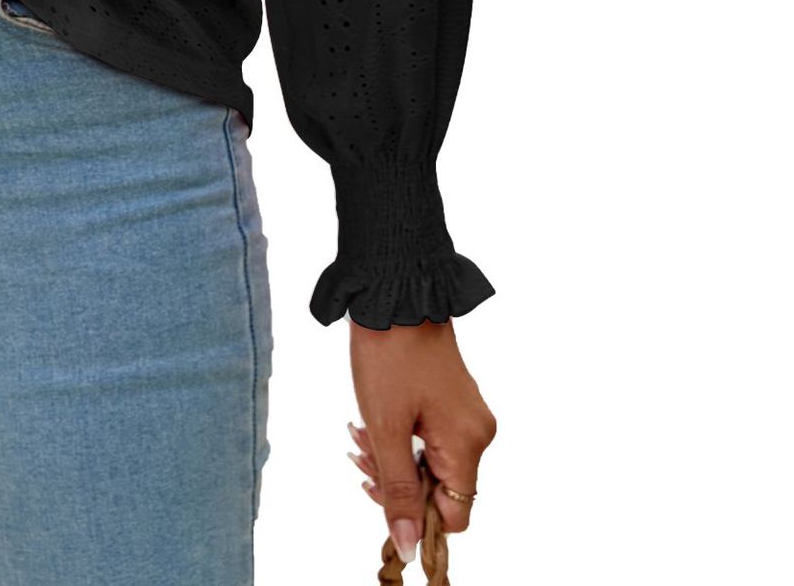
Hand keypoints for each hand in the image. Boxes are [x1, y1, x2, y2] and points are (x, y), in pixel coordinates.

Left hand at [345, 318, 495, 563]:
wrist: (394, 291)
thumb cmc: (389, 354)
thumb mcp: (385, 427)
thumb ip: (398, 488)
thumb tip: (408, 545)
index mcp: (469, 444)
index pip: (456, 515)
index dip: (416, 514)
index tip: (379, 487)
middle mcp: (478, 432)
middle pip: (442, 488)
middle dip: (397, 478)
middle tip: (359, 451)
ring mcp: (468, 414)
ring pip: (433, 461)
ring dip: (394, 456)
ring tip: (360, 431)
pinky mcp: (454, 399)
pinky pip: (433, 436)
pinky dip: (403, 436)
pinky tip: (373, 419)